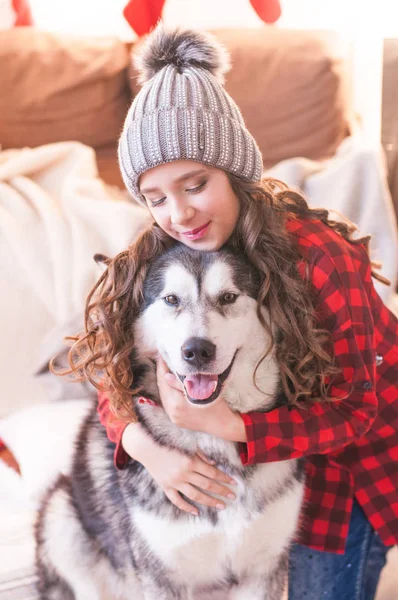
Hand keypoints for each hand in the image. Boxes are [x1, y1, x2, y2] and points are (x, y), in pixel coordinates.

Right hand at [121, 421, 236, 514]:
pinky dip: (187, 508)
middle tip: (232, 496)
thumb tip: (214, 465)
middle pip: (207, 485)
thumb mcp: (187, 444)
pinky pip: (177, 501)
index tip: (234, 483)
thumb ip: (201, 455)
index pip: (212, 472)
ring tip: (221, 505)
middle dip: (222, 491)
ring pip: (196, 495)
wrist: (146, 446)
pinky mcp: (166, 487)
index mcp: (191, 461)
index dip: (224, 478)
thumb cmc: (169, 442)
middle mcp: (184, 473)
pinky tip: (197, 512)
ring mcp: (174, 482)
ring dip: (210, 501)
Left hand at [156, 356, 246, 441]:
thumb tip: (166, 375)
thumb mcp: (202, 390)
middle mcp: (173, 412)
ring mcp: (174, 417)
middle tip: (164, 360)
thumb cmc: (217, 406)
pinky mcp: (176, 420)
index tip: (162, 355)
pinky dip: (168, 392)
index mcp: (177, 404)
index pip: (164, 381)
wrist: (223, 425)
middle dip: (162, 373)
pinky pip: (168, 403)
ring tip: (166, 369)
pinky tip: (171, 384)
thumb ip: (182, 383)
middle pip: (162, 388)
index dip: (162, 367)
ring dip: (164, 383)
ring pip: (164, 396)